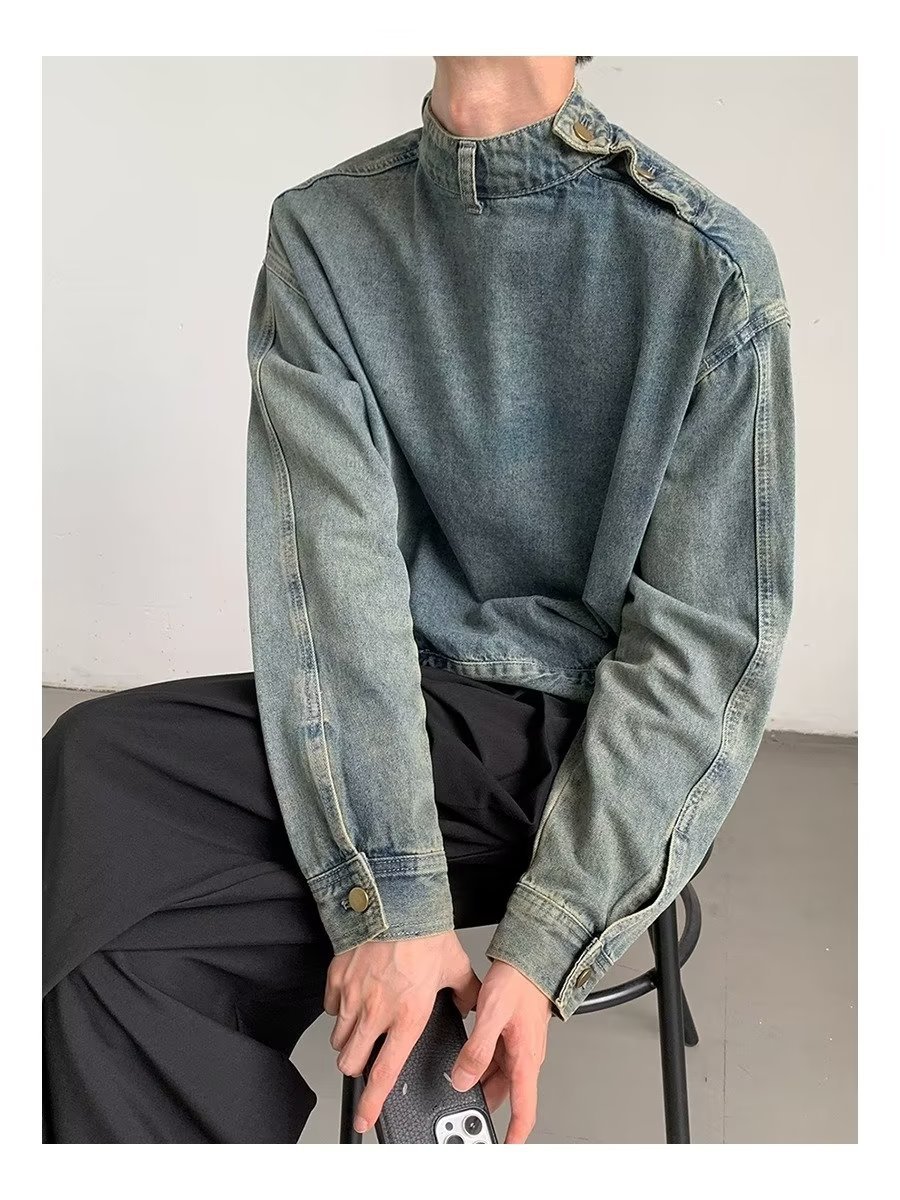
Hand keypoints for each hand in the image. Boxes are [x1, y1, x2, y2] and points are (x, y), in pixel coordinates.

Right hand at [324, 930, 479, 1134]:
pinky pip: (331, 1007)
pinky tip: (356, 996)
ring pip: (339, 1038)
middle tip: (367, 1057)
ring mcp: (352, 996)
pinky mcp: (337, 978)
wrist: (394, 901)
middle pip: (350, 1062)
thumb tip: (472, 1005)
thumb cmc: (424, 933)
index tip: (365, 1118)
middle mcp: (376, 1012)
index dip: (372, 1102)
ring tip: (364, 1024)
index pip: (385, 1073)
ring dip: (349, 1039)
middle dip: (357, 1067)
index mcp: (407, 1017)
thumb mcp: (456, 967)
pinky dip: (340, 1008)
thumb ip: (465, 993)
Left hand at [449, 960, 551, 1143]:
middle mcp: (524, 1057)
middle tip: (460, 1114)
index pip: (524, 1110)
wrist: (531, 954)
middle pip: (504, 1095)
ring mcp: (518, 1047)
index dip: (514, 1135)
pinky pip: (493, 1059)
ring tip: (455, 1084)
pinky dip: (478, 1064)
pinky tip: (462, 1058)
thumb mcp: (492, 1014)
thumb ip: (477, 1049)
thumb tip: (462, 1078)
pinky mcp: (510, 1036)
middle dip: (483, 1105)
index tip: (503, 1150)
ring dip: (477, 1082)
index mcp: (525, 1058)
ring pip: (496, 1076)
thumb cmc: (519, 979)